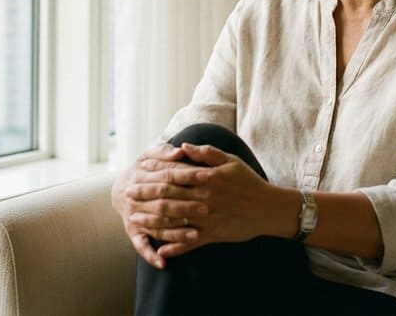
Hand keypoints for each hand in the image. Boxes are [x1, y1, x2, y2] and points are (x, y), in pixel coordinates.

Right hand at [111, 144, 206, 268]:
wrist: (122, 187)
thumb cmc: (145, 168)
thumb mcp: (150, 154)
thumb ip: (165, 151)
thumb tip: (181, 150)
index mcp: (142, 176)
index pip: (168, 176)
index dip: (187, 176)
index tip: (207, 177)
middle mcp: (137, 198)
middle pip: (163, 203)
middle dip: (185, 206)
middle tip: (206, 209)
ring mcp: (134, 216)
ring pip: (155, 226)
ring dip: (175, 233)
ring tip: (195, 236)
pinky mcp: (133, 232)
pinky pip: (141, 246)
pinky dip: (150, 256)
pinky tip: (163, 264)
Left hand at [126, 142, 284, 259]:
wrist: (268, 208)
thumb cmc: (249, 182)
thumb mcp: (231, 161)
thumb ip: (206, 154)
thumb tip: (184, 146)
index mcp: (207, 178)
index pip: (174, 173)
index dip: (154, 172)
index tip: (138, 171)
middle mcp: (204, 198)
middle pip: (168, 196)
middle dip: (145, 194)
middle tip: (127, 194)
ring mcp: (207, 218)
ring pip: (173, 220)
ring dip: (152, 220)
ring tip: (134, 219)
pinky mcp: (212, 235)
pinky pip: (189, 243)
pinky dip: (174, 247)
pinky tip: (159, 250)